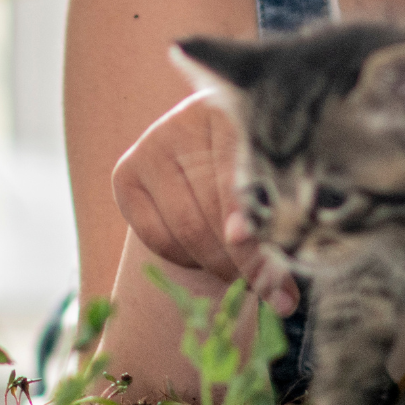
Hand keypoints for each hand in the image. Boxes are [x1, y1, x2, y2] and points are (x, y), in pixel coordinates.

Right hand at [110, 91, 298, 315]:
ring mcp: (152, 144)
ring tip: (249, 281)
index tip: (277, 271)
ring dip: (221, 266)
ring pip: (187, 229)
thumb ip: (274, 215)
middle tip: (275, 293)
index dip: (258, 227)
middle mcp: (186, 120)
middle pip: (215, 211)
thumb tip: (275, 284)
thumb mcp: (272, 172)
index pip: (244, 180)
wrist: (207, 140)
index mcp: (232, 111)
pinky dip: (188, 259)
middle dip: (246, 262)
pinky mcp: (126, 172)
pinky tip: (207, 257)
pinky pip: (159, 237)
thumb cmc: (254, 156)